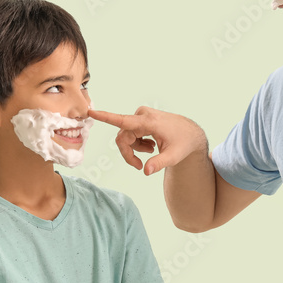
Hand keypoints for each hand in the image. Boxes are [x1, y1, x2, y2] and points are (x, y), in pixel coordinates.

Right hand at [88, 107, 207, 175]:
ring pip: (126, 136)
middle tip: (139, 166)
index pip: (123, 120)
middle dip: (128, 153)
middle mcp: (143, 115)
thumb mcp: (174, 156)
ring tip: (151, 151)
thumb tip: (146, 171)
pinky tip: (151, 145)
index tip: (91, 111)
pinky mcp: (142, 117)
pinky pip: (131, 132)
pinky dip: (138, 143)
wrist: (191, 133)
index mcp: (149, 122)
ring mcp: (142, 115)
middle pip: (123, 137)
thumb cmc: (183, 144)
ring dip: (135, 148)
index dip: (105, 117)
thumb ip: (159, 163)